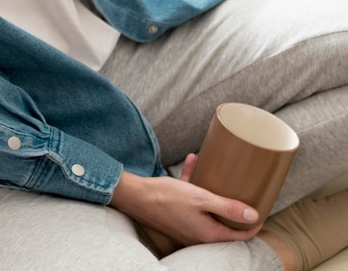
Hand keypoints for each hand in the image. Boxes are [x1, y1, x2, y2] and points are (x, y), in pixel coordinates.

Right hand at [110, 154, 262, 256]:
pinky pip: (191, 200)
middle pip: (224, 223)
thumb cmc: (167, 198)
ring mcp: (187, 225)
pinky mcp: (177, 215)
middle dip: (233, 206)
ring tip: (217, 170)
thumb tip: (253, 216)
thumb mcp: (201, 199)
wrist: (136, 196)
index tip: (261, 210)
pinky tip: (193, 162)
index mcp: (208, 234)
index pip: (239, 235)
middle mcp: (199, 234)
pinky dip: (194, 183)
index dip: (253, 224)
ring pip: (207, 208)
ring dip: (212, 189)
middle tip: (243, 192)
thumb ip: (227, 207)